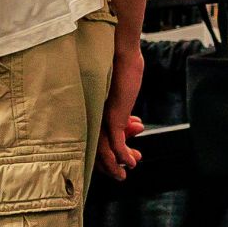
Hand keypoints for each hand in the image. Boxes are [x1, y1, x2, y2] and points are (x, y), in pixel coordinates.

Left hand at [99, 46, 145, 178]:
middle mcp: (91, 115)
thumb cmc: (119, 66)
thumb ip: (125, 112)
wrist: (120, 51)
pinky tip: (130, 163)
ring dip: (115, 165)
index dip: (107, 152)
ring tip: (124, 175)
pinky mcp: (110, 116)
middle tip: (122, 174)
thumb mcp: (123, 95)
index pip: (94, 138)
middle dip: (110, 164)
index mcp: (91, 110)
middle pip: (95, 148)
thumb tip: (136, 126)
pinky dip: (123, 156)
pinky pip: (115, 143)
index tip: (124, 157)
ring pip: (103, 150)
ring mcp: (99, 116)